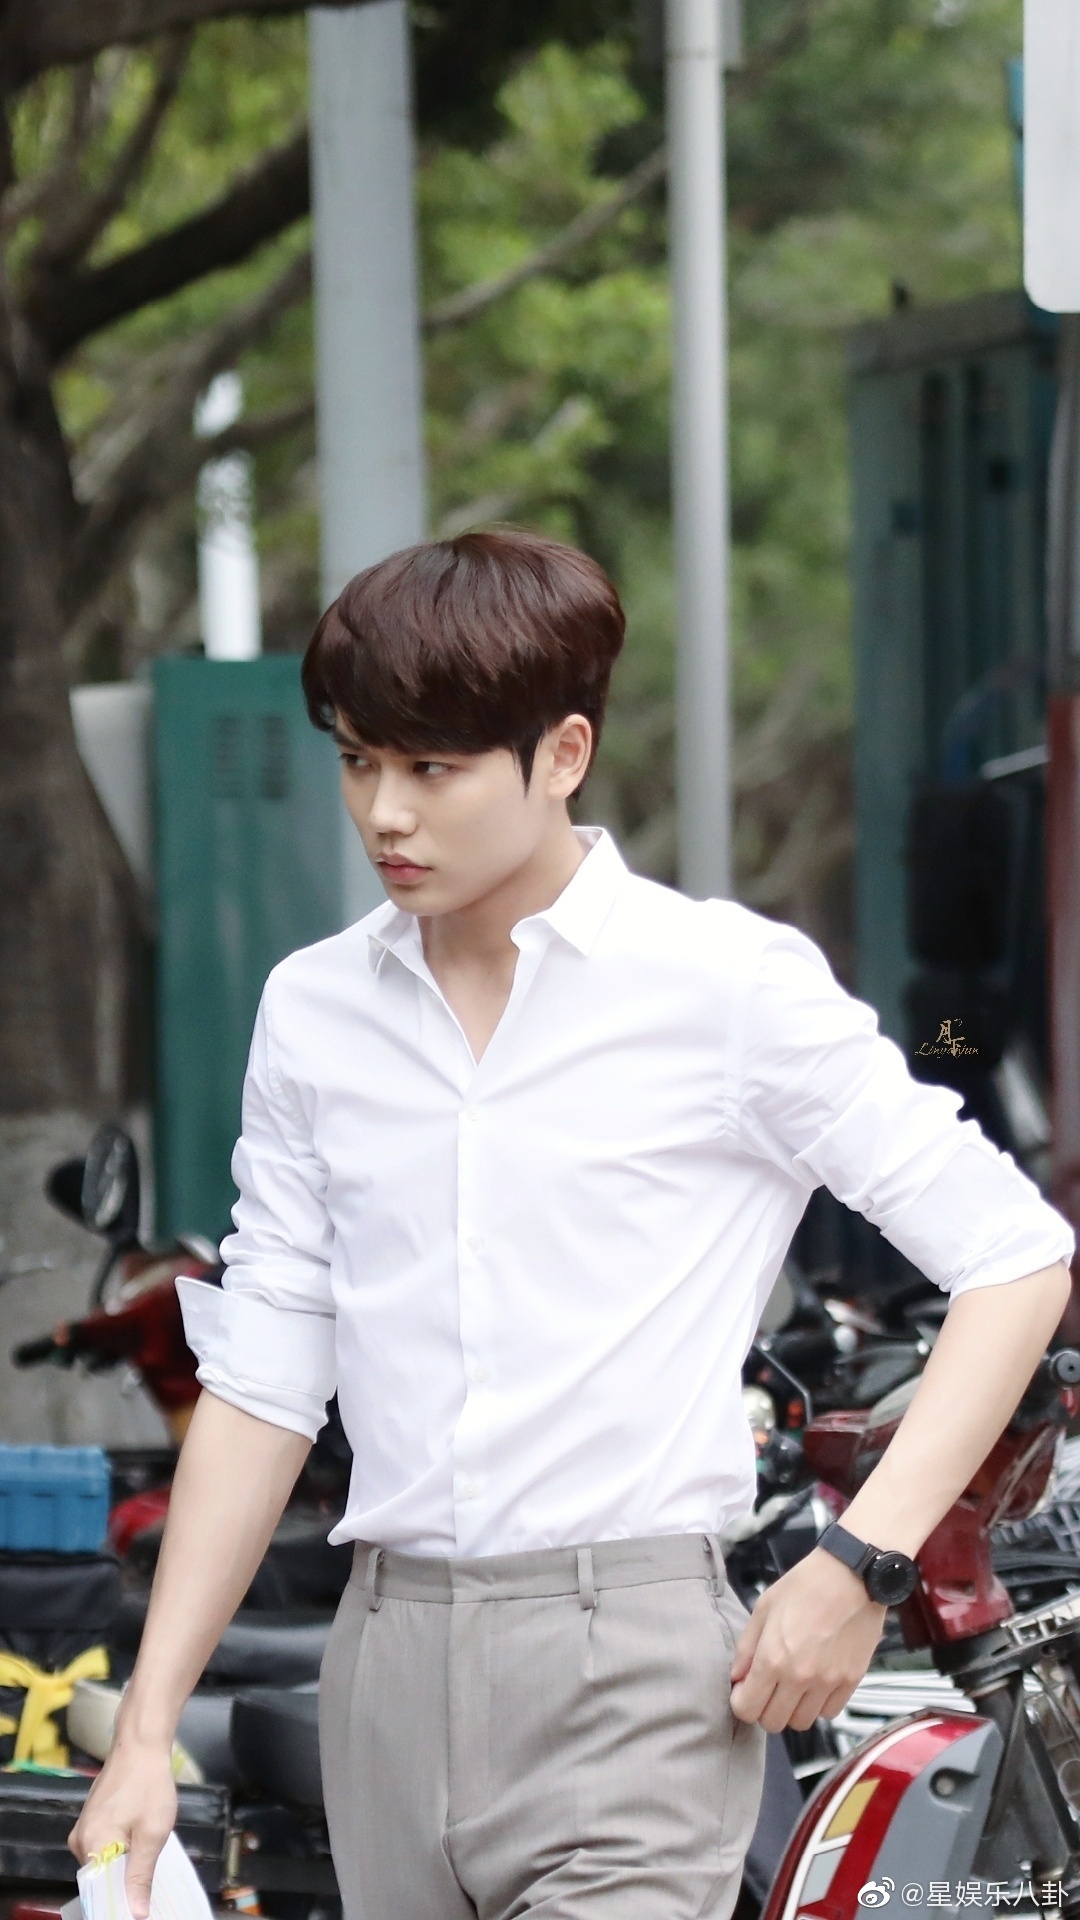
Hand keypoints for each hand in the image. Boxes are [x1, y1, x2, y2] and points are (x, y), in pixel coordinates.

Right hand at [68, 1735, 176, 1918]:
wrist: (141, 1744)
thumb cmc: (149, 1785)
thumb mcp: (152, 1833)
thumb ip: (141, 1876)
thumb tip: (136, 1914)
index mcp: (90, 1847)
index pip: (100, 1894)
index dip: (121, 1904)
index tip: (142, 1908)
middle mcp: (79, 1842)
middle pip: (101, 1879)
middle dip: (125, 1886)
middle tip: (152, 1888)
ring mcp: (84, 1829)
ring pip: (105, 1863)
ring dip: (126, 1867)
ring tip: (151, 1864)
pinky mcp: (92, 1820)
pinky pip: (105, 1848)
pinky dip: (122, 1852)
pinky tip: (142, 1846)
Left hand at [729, 1548, 884, 1732]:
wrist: (852, 1575)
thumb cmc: (806, 1585)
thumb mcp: (764, 1608)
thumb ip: (746, 1648)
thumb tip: (737, 1677)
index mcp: (773, 1658)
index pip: (747, 1710)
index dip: (742, 1702)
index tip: (745, 1691)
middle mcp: (799, 1678)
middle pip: (773, 1723)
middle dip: (764, 1709)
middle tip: (768, 1688)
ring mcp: (827, 1683)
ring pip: (802, 1722)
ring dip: (793, 1709)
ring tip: (793, 1685)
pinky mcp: (851, 1682)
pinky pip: (829, 1713)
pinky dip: (819, 1705)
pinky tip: (816, 1683)